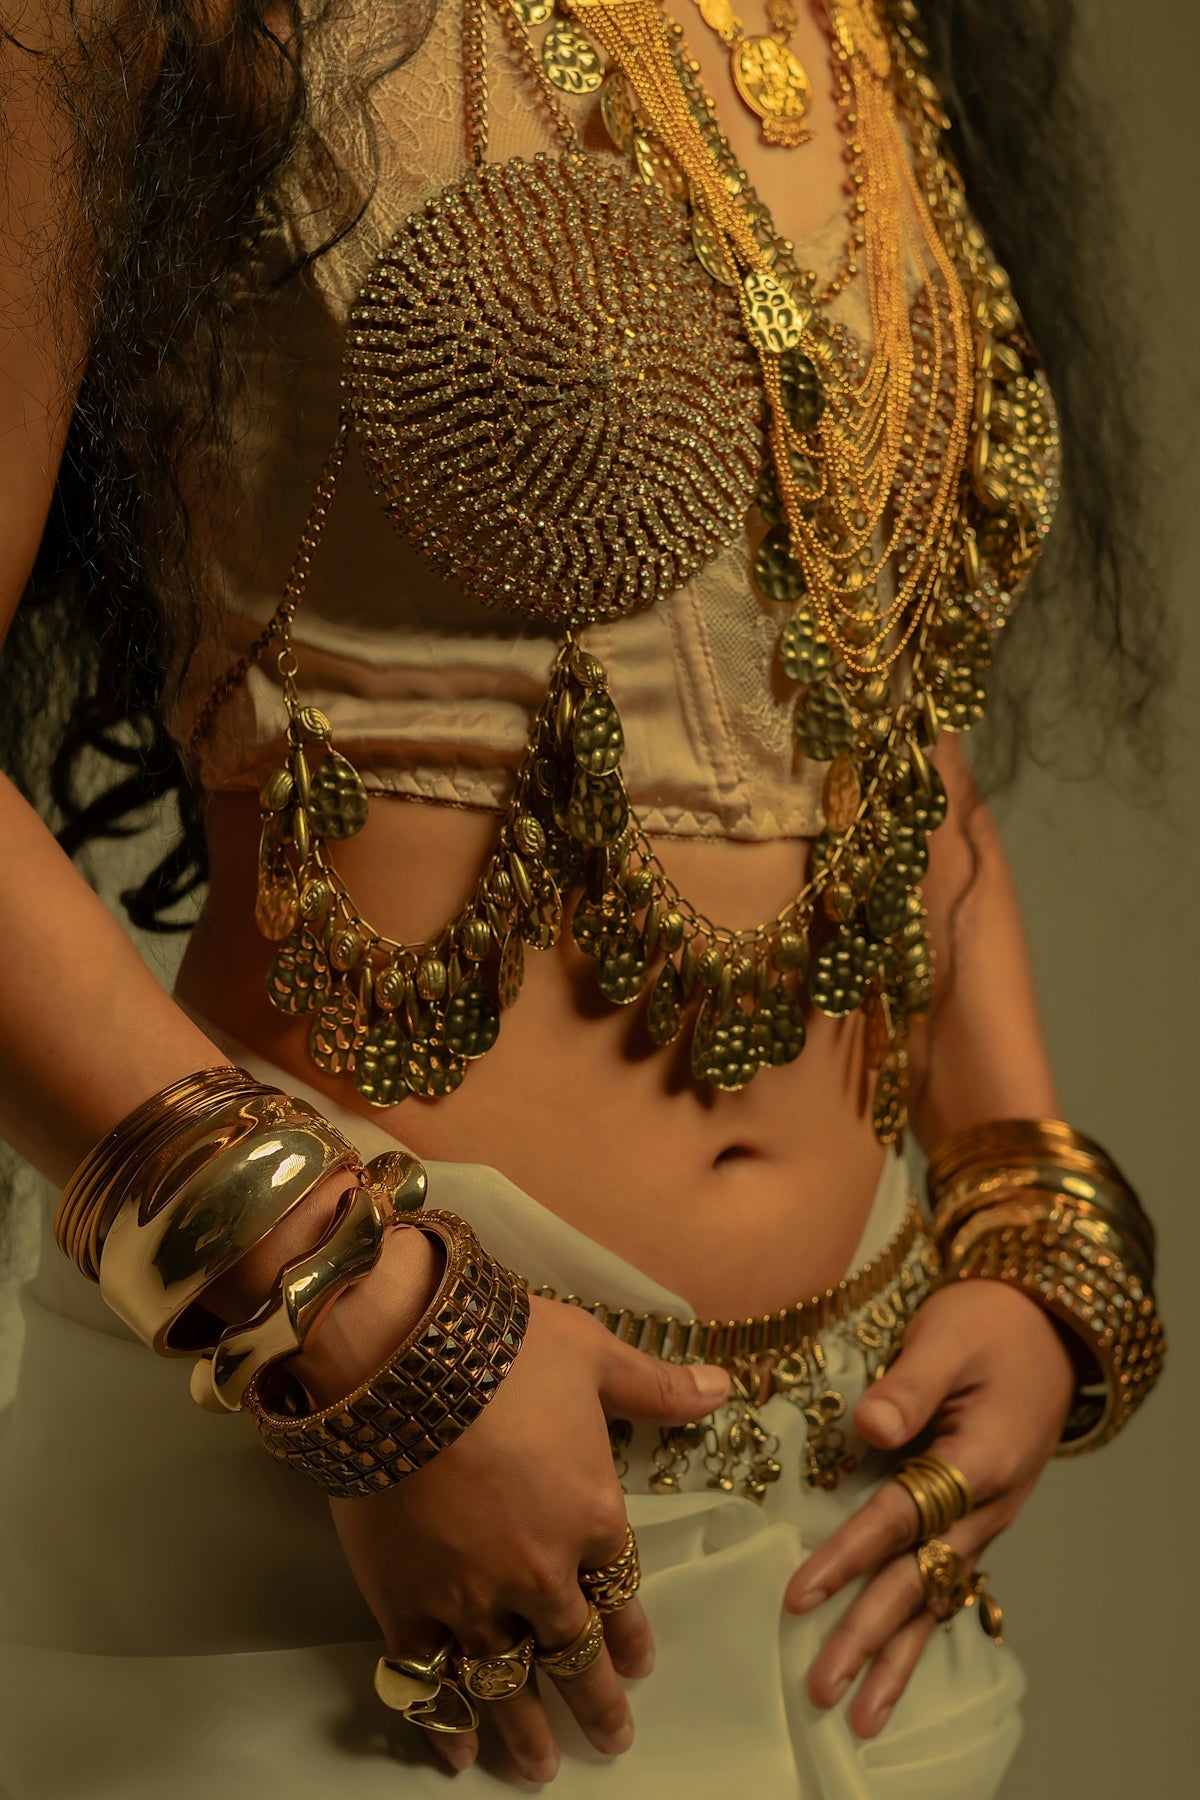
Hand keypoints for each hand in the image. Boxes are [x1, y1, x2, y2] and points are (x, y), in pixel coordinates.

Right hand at [324, 1288, 729, 1782]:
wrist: (403, 1361)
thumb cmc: (507, 1352)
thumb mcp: (595, 1356)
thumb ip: (656, 1387)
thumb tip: (722, 1386)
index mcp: (593, 1516)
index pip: (622, 1591)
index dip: (630, 1634)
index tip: (638, 1666)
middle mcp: (540, 1572)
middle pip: (574, 1654)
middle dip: (595, 1704)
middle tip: (611, 1742)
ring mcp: (470, 1595)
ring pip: (507, 1682)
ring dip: (526, 1730)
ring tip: (541, 1769)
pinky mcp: (405, 1602)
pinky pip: (428, 1677)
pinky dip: (443, 1721)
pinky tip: (456, 1753)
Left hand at [783, 1278, 1074, 1738]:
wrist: (1044, 1328)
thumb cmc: (988, 1324)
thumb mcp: (947, 1337)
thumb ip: (909, 1385)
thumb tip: (867, 1428)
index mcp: (979, 1460)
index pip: (901, 1518)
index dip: (849, 1557)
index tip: (800, 1595)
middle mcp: (986, 1504)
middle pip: (920, 1581)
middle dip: (869, 1637)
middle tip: (821, 1686)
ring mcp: (985, 1519)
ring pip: (938, 1601)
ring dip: (898, 1658)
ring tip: (862, 1715)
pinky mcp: (976, 1519)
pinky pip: (947, 1586)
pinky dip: (920, 1632)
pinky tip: (894, 1670)